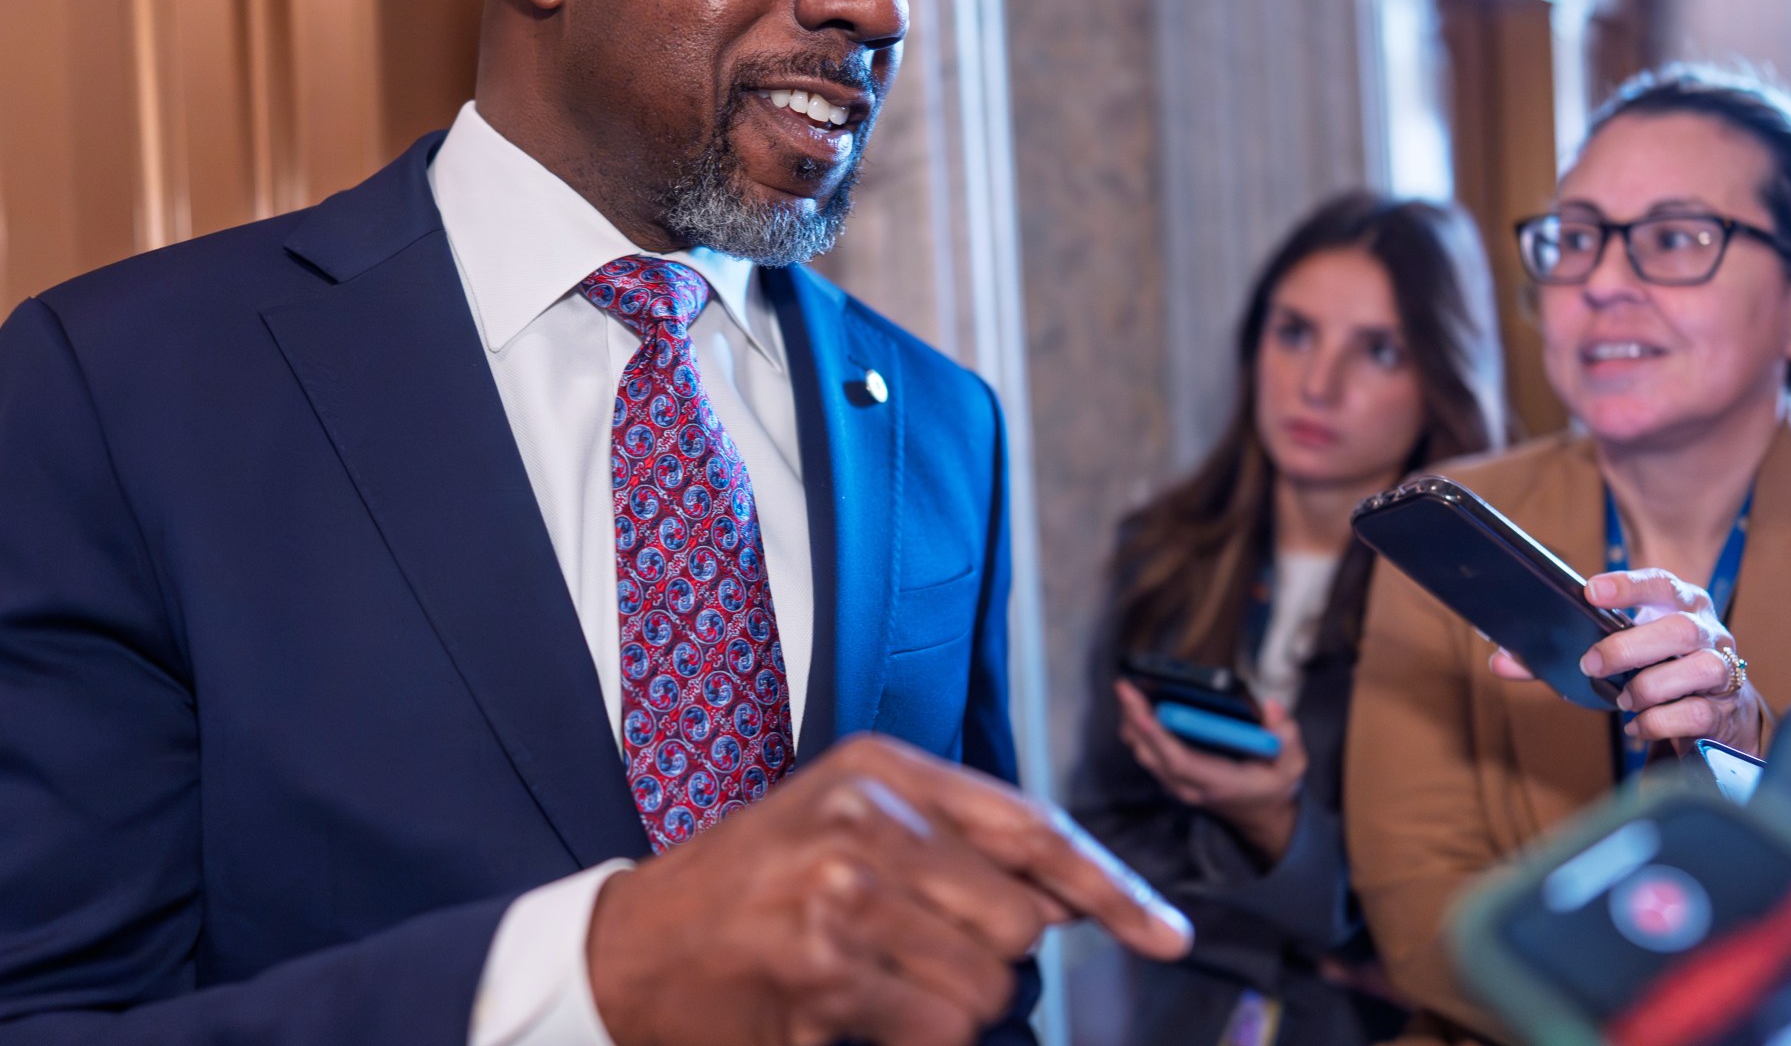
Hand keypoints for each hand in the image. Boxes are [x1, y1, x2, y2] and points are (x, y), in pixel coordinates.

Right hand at [585, 734, 1191, 1045]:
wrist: (627, 950)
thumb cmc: (744, 890)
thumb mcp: (843, 822)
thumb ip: (950, 843)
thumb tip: (1066, 898)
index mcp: (879, 772)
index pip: (1031, 826)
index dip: (1109, 888)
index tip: (1164, 933)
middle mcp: (866, 822)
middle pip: (1020, 922)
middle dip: (989, 960)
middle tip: (912, 956)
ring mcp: (843, 898)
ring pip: (986, 988)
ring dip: (946, 1009)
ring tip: (872, 983)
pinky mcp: (825, 976)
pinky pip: (937, 1031)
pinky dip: (912, 1037)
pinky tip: (848, 1012)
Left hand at [1114, 681, 1306, 859]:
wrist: (1261, 814)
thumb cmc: (1273, 785)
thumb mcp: (1291, 765)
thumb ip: (1286, 736)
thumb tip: (1271, 706)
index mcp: (1218, 782)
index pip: (1179, 761)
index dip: (1158, 736)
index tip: (1142, 710)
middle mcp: (1190, 786)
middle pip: (1150, 754)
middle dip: (1134, 719)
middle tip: (1125, 686)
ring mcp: (1177, 783)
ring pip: (1142, 754)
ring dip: (1130, 722)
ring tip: (1126, 689)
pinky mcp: (1172, 776)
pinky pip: (1146, 752)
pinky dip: (1136, 728)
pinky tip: (1135, 703)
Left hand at [1488, 567, 1761, 753]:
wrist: (1719, 708)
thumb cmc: (1657, 666)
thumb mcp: (1619, 650)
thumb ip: (1561, 653)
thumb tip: (1499, 662)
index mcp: (1679, 602)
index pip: (1659, 583)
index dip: (1626, 586)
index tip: (1590, 592)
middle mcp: (1707, 629)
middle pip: (1679, 628)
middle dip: (1629, 647)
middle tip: (1591, 664)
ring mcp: (1723, 668)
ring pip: (1699, 669)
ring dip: (1650, 687)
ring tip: (1623, 700)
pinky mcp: (1725, 708)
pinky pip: (1697, 714)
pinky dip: (1660, 722)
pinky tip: (1637, 726)